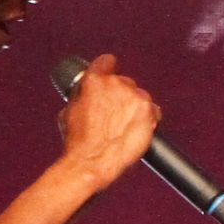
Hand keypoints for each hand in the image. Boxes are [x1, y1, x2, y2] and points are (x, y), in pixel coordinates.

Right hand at [57, 53, 160, 192]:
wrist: (94, 161)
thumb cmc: (79, 142)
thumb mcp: (70, 111)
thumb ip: (82, 96)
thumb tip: (85, 93)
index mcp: (94, 81)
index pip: (107, 62)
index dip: (108, 69)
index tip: (110, 74)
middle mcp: (116, 84)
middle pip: (124, 82)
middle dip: (121, 95)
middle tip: (114, 114)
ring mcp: (134, 96)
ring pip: (139, 96)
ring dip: (134, 107)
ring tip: (124, 126)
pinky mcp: (148, 111)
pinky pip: (153, 110)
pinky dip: (149, 118)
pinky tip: (137, 129)